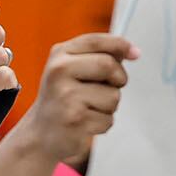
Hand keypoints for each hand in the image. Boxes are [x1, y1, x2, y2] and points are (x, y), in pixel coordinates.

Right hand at [12, 33, 138, 164]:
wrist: (40, 134)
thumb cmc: (63, 99)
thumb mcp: (73, 70)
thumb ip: (99, 57)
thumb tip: (133, 52)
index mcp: (59, 55)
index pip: (96, 41)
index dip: (120, 44)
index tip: (135, 53)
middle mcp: (59, 72)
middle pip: (108, 65)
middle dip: (118, 78)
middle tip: (110, 87)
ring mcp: (66, 96)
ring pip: (113, 96)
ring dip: (109, 106)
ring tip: (88, 109)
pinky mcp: (75, 120)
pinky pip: (108, 119)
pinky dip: (102, 124)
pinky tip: (84, 124)